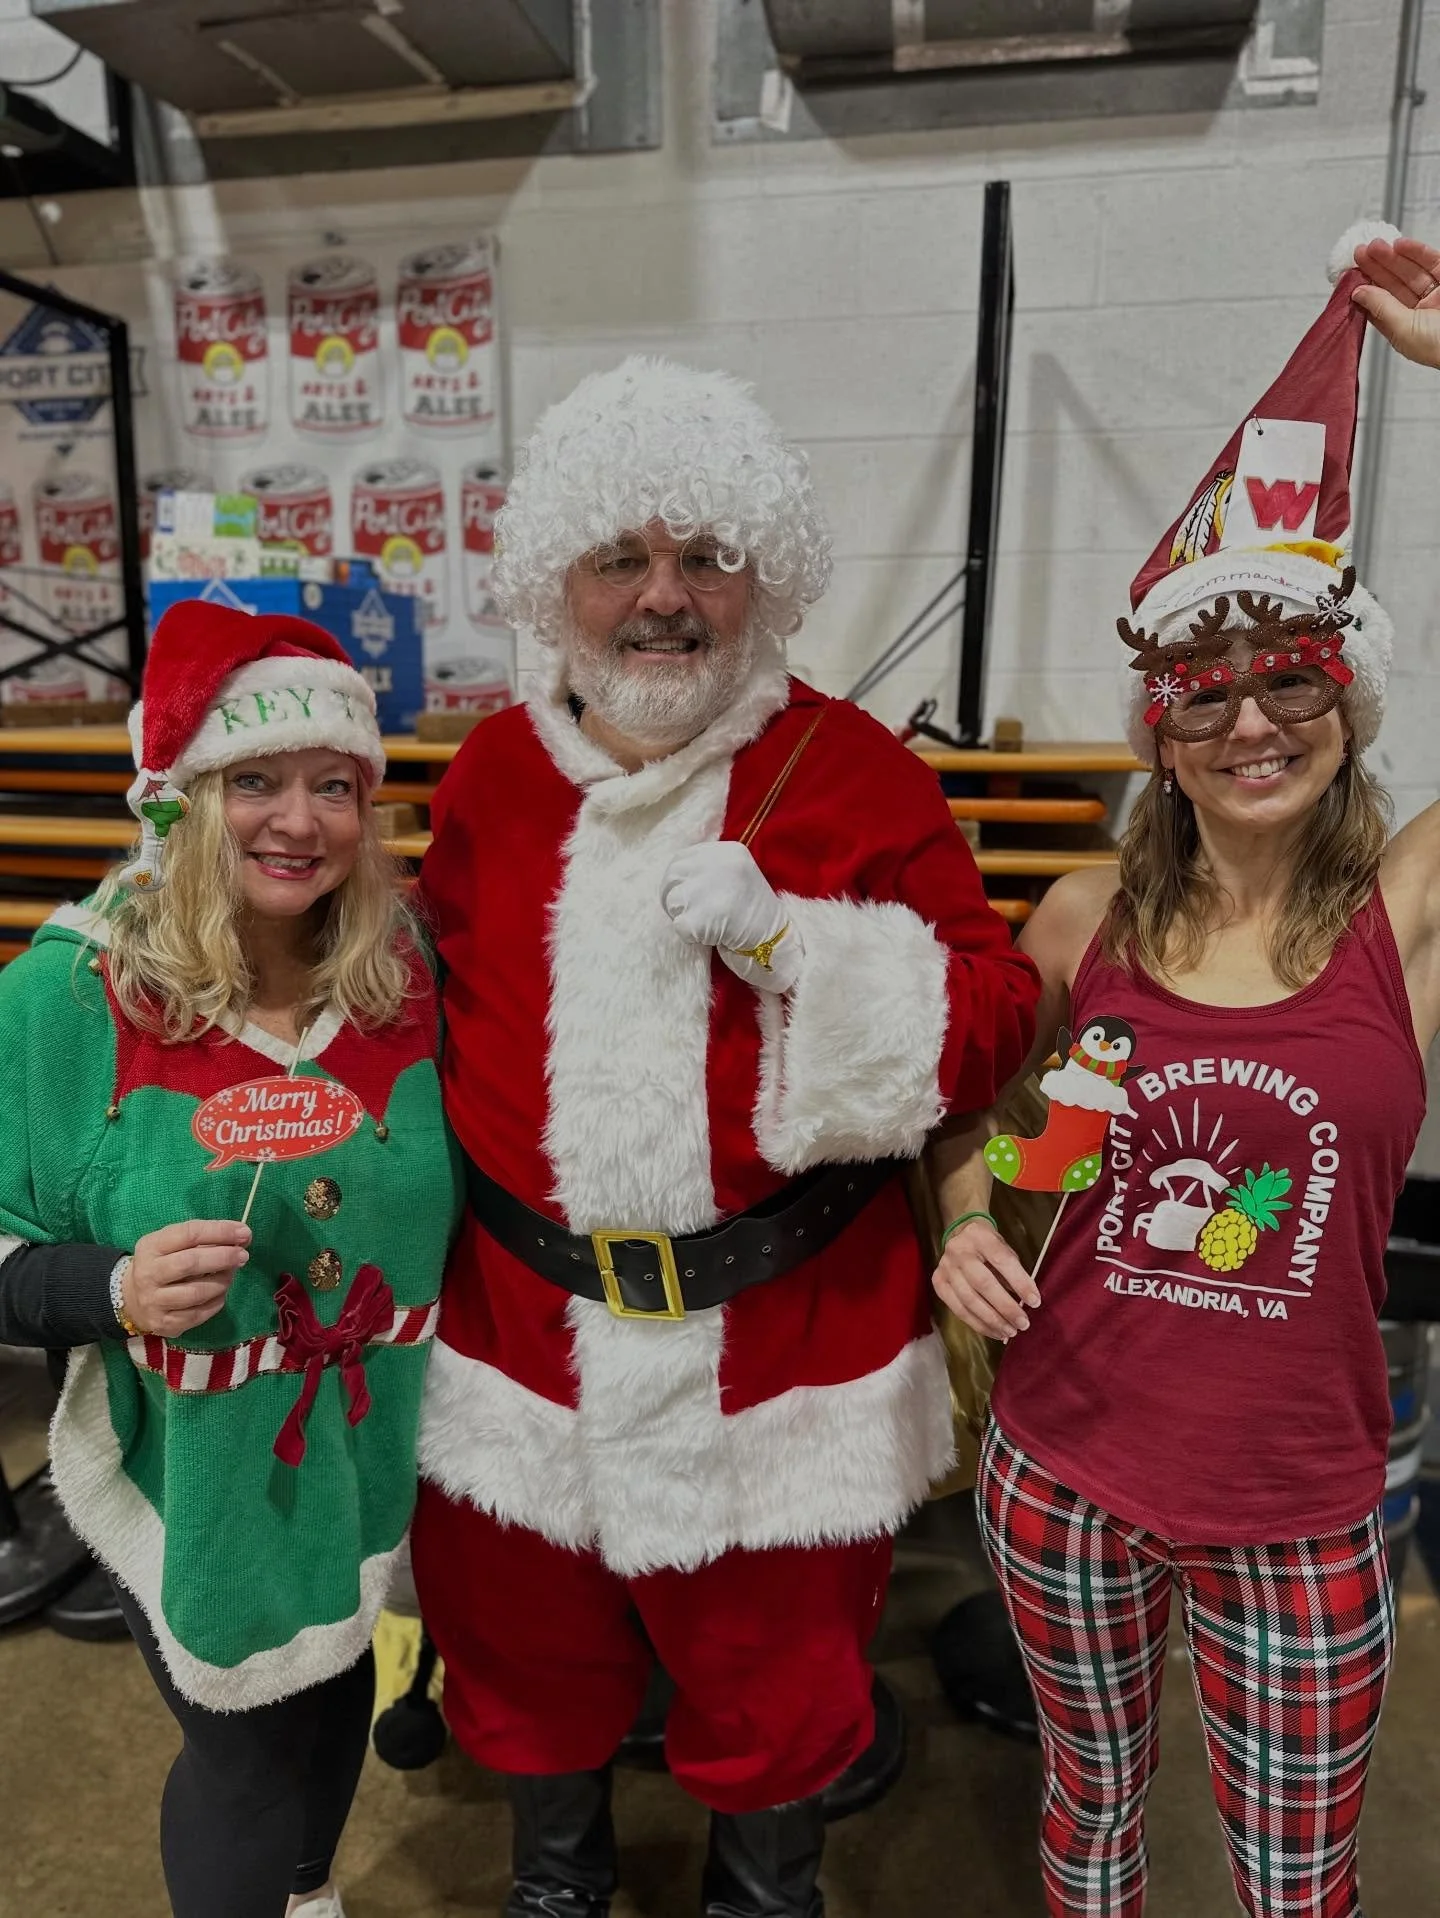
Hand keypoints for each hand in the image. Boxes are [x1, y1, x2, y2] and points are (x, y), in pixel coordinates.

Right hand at [123, 1220, 250, 1337]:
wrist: (132, 1298)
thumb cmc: (162, 1263)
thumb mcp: (172, 1244)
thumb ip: (204, 1238)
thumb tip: (243, 1236)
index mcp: (151, 1246)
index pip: (188, 1234)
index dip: (220, 1231)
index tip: (244, 1233)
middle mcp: (148, 1274)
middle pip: (190, 1263)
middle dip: (223, 1257)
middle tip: (242, 1255)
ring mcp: (154, 1301)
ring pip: (196, 1292)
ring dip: (221, 1281)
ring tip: (231, 1274)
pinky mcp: (164, 1323)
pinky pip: (198, 1314)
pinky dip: (216, 1302)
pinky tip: (220, 1293)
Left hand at [660, 841, 802, 992]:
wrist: (776, 943)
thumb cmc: (752, 912)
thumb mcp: (736, 875)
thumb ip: (709, 868)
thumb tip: (674, 875)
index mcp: (729, 852)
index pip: (681, 859)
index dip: (678, 881)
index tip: (684, 896)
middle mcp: (720, 864)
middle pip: (672, 877)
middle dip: (675, 898)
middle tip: (691, 914)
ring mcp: (712, 889)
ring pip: (673, 901)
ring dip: (683, 916)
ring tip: (707, 924)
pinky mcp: (704, 917)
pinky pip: (679, 925)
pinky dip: (690, 936)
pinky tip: (711, 936)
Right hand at [931, 1216, 1040, 1342]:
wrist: (959, 1235)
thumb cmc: (988, 1245)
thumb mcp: (1003, 1248)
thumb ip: (1013, 1271)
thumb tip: (1026, 1302)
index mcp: (980, 1236)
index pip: (1002, 1260)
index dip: (1019, 1282)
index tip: (1035, 1302)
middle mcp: (959, 1251)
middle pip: (983, 1283)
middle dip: (1005, 1307)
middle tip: (1023, 1323)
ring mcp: (945, 1268)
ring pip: (969, 1300)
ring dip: (992, 1320)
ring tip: (1010, 1332)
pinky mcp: (938, 1283)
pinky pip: (958, 1310)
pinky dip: (978, 1324)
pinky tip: (994, 1332)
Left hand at [1351, 236, 1439, 369]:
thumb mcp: (1403, 330)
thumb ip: (1381, 308)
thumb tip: (1358, 293)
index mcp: (1406, 329)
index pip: (1380, 305)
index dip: (1365, 288)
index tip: (1349, 274)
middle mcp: (1420, 311)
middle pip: (1393, 285)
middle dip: (1376, 268)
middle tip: (1359, 252)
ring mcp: (1436, 294)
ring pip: (1410, 271)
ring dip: (1392, 257)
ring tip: (1374, 245)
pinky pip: (1432, 261)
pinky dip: (1416, 251)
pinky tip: (1400, 245)